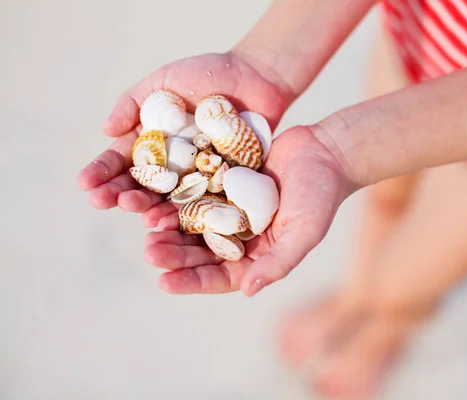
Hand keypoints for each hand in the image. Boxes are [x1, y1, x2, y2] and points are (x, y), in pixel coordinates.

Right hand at [78, 51, 292, 214]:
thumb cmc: (206, 74)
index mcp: (152, 144)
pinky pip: (207, 202)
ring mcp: (197, 177)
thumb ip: (132, 104)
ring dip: (150, 208)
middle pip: (142, 186)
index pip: (121, 162)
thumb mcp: (162, 82)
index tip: (85, 183)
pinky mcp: (225, 184)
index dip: (102, 172)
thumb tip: (105, 132)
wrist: (255, 77)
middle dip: (121, 194)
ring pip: (170, 200)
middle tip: (104, 201)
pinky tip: (173, 219)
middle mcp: (171, 166)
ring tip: (137, 212)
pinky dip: (190, 213)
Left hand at [143, 126, 354, 295]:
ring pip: (193, 224)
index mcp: (259, 255)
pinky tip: (158, 195)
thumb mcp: (305, 231)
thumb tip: (247, 291)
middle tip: (149, 252)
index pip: (221, 277)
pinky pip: (196, 192)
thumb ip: (279, 261)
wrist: (325, 151)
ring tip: (147, 227)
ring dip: (170, 228)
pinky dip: (177, 196)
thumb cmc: (322, 194)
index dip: (192, 282)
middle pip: (201, 252)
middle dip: (174, 255)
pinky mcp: (224, 183)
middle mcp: (241, 236)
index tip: (164, 283)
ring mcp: (231, 209)